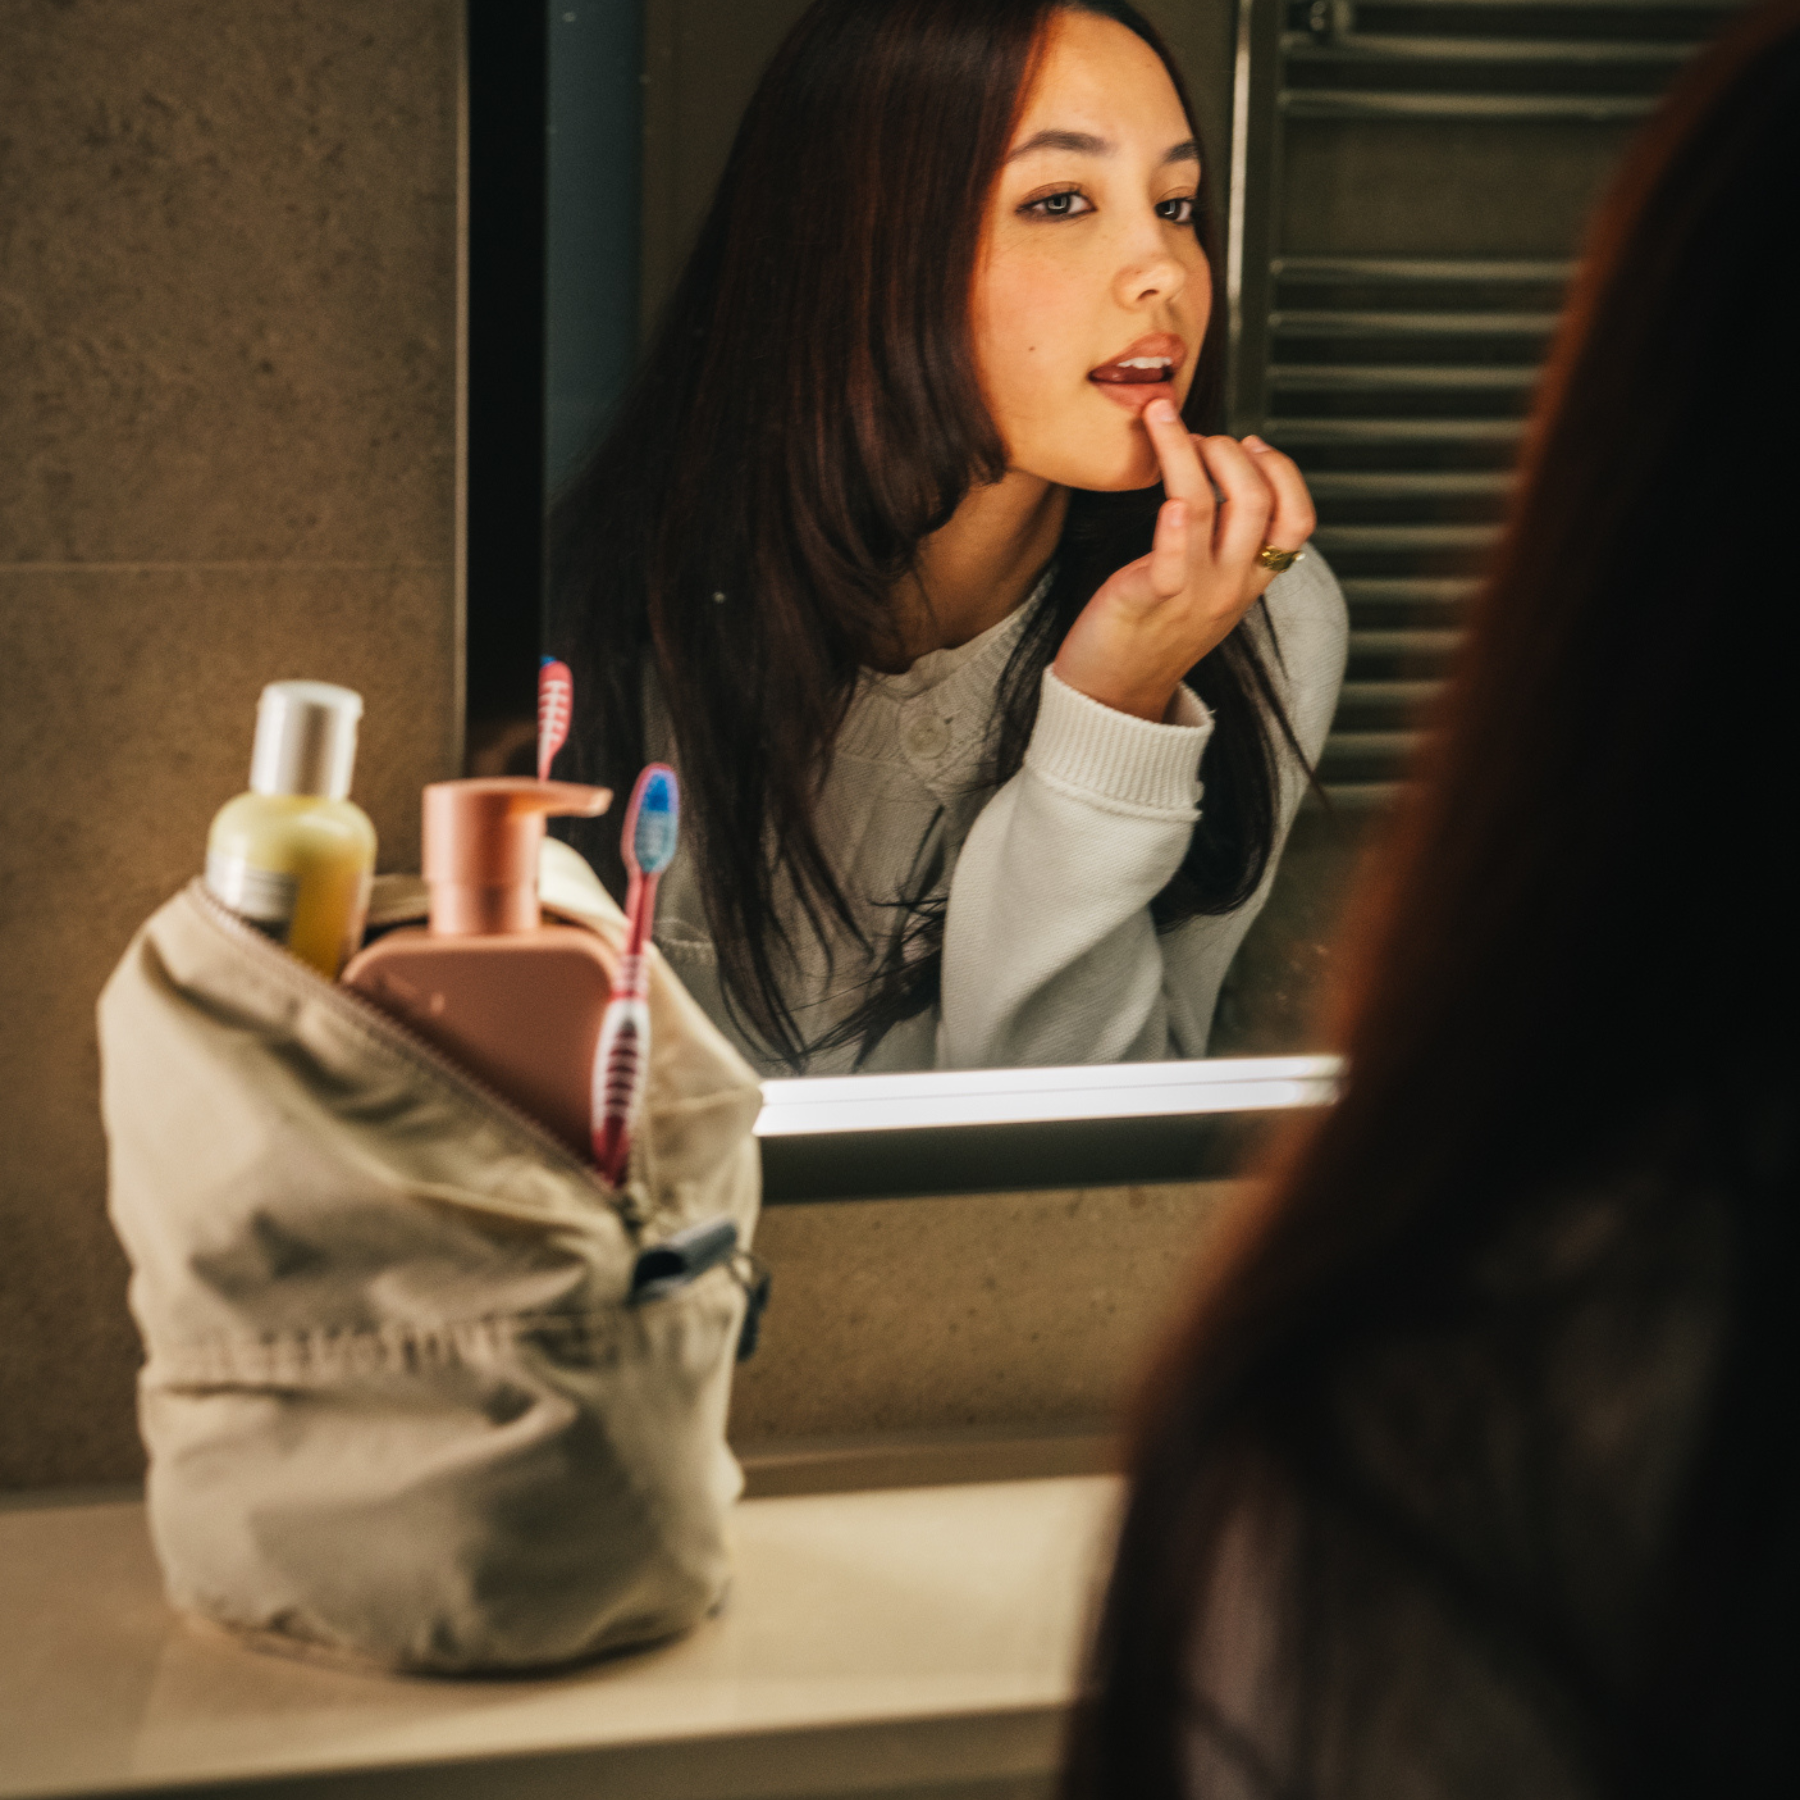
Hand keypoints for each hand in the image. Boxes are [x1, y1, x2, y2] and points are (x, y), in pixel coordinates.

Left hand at [1052, 400, 1314, 722]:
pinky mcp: (1148, 601)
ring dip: (1187, 450)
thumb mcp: (1204, 588)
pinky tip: (1165, 497)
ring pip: (1210, 507)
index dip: (1284, 471)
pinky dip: (1173, 526)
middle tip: (1197, 435)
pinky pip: (1173, 560)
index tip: (1252, 443)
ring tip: (1162, 420)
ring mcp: (1193, 596)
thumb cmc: (1148, 630)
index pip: (1298, 520)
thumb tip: (1223, 476)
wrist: (1111, 696)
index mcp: (1249, 582)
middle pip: (1258, 500)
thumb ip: (1222, 545)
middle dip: (1230, 450)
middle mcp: (1230, 588)